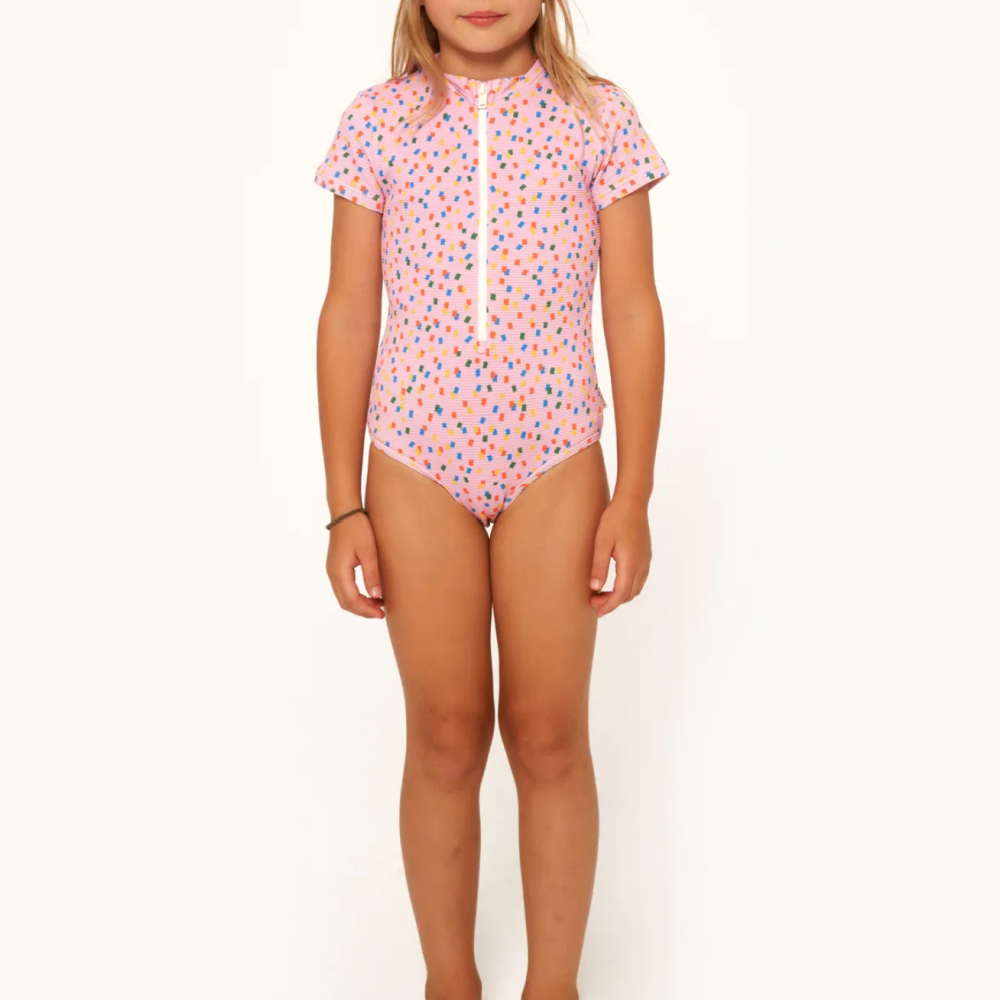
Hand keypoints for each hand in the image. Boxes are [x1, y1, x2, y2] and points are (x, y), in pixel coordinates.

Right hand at [326, 512, 384, 618]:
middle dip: (363, 611)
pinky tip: (371, 594)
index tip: (381, 615)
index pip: (351, 600)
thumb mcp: (368, 552)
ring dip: (360, 604)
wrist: (346, 512)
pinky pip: (344, 588)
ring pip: (344, 597)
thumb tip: (376, 597)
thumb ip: (372, 575)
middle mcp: (332, 574)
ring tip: (378, 606)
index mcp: (339, 571)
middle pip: (345, 602)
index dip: (366, 610)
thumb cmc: (358, 529)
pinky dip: (356, 596)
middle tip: (381, 614)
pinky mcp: (337, 567)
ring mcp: (333, 570)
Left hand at [589, 496, 651, 617]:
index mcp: (631, 564)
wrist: (632, 502)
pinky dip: (627, 586)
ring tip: (602, 594)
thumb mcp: (601, 543)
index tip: (597, 611)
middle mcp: (642, 565)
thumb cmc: (614, 519)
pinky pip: (639, 578)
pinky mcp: (646, 555)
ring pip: (636, 587)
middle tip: (594, 602)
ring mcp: (646, 560)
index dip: (609, 605)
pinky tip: (615, 582)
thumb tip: (595, 588)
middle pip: (629, 594)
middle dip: (613, 602)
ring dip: (621, 595)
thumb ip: (599, 566)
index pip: (621, 594)